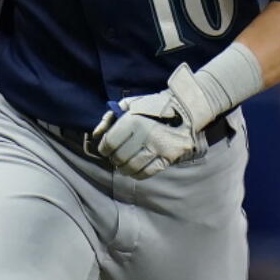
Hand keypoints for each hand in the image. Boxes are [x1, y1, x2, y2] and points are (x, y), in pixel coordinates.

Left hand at [93, 64, 213, 178]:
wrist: (184, 109)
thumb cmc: (151, 106)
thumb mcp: (128, 104)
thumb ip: (109, 118)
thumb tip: (96, 135)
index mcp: (133, 120)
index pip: (110, 143)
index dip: (103, 148)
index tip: (105, 148)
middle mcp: (144, 134)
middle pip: (119, 157)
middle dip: (113, 159)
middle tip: (114, 157)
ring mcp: (158, 147)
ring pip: (132, 167)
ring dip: (123, 169)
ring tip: (123, 165)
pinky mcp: (168, 156)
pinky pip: (148, 172)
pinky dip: (137, 175)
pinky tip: (134, 170)